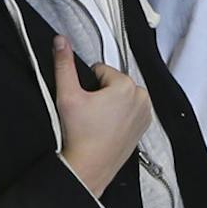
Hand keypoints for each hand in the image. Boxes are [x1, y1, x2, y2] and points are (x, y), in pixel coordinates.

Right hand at [50, 35, 152, 195]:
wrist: (89, 167)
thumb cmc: (79, 134)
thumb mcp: (67, 95)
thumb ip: (64, 64)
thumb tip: (61, 40)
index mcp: (126, 85)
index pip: (101, 71)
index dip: (87, 84)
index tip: (84, 103)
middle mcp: (142, 96)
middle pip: (114, 82)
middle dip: (101, 93)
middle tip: (89, 113)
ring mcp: (146, 113)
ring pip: (122, 96)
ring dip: (111, 103)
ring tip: (98, 122)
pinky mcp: (144, 126)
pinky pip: (130, 110)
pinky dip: (121, 115)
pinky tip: (108, 128)